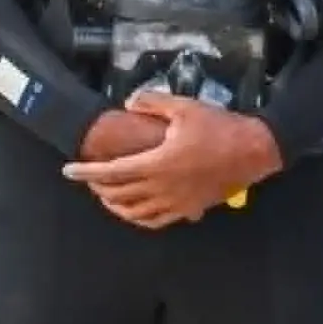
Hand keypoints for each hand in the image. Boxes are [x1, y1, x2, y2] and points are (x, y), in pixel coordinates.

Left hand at [63, 92, 281, 229]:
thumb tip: (129, 102)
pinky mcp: (188, 209)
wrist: (254, 150)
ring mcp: (175, 202)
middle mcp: (161, 188)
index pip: (111, 172)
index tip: (68, 169)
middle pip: (118, 194)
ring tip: (107, 196)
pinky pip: (155, 221)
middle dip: (98, 188)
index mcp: (157, 164)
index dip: (86, 172)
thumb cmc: (220, 127)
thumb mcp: (186, 107)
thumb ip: (154, 103)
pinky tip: (135, 211)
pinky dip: (138, 218)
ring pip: (133, 213)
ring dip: (114, 205)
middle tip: (89, 177)